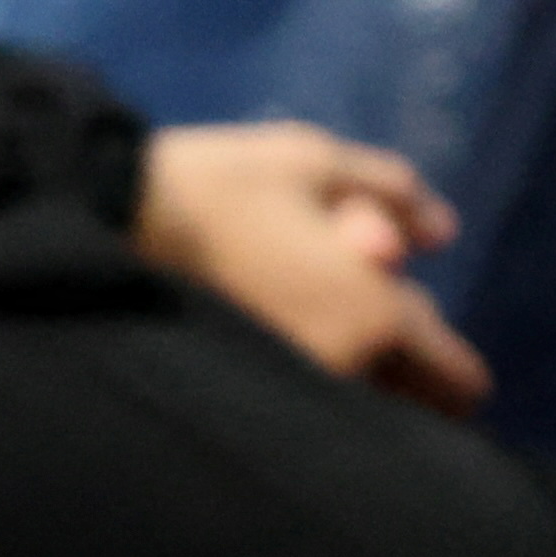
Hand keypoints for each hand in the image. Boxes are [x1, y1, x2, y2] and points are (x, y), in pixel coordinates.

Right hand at [136, 120, 483, 411]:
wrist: (98, 223)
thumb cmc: (215, 185)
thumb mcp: (310, 158)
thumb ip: (393, 191)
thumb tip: (439, 232)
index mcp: (374, 314)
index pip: (457, 376)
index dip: (443, 348)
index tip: (403, 318)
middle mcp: (342, 365)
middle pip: (406, 398)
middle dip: (392, 355)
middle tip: (338, 302)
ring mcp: (288, 386)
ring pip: (349, 395)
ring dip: (343, 363)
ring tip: (290, 310)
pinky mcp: (237, 394)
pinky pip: (299, 394)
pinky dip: (297, 370)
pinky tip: (255, 327)